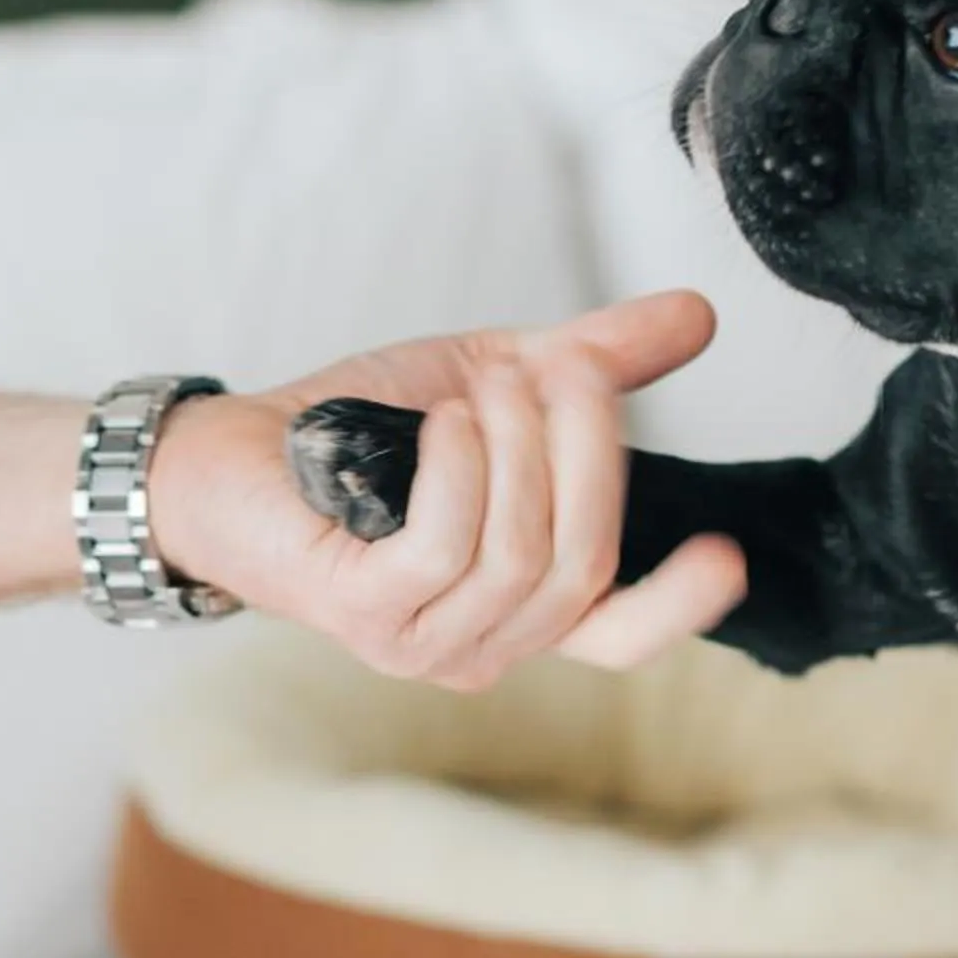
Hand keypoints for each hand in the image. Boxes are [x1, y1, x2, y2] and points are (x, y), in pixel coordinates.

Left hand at [146, 292, 748, 691]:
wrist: (231, 452)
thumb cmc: (363, 432)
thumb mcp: (500, 382)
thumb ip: (596, 360)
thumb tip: (696, 314)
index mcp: (527, 606)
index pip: (623, 634)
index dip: (682, 605)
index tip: (726, 552)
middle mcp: (484, 644)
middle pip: (583, 564)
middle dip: (590, 451)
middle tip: (563, 367)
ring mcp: (422, 642)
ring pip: (520, 554)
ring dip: (518, 448)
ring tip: (489, 383)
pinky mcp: (362, 614)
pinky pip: (443, 548)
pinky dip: (458, 471)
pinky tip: (445, 422)